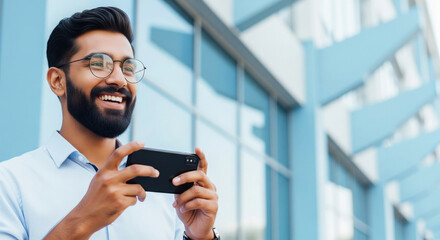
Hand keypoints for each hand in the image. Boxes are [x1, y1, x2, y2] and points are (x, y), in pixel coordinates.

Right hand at [44, 141, 158, 238]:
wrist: (84, 217)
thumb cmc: (94, 198)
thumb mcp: (99, 180)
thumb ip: (113, 173)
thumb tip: (135, 171)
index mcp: (104, 171)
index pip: (119, 153)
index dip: (132, 146)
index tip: (142, 143)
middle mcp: (109, 179)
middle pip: (136, 169)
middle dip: (149, 170)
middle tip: (156, 172)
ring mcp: (114, 191)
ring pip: (138, 188)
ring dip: (141, 193)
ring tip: (140, 196)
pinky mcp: (119, 203)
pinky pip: (134, 199)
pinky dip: (134, 201)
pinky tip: (126, 204)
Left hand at [172, 148, 217, 239]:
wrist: (194, 228)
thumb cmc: (188, 211)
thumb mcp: (181, 197)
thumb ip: (181, 188)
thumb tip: (175, 181)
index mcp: (203, 182)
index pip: (203, 167)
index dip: (201, 157)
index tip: (196, 148)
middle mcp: (210, 186)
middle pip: (199, 175)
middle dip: (185, 176)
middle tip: (174, 182)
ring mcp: (213, 196)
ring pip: (196, 190)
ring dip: (183, 197)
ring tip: (177, 204)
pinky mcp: (213, 206)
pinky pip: (198, 201)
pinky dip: (187, 205)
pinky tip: (183, 209)